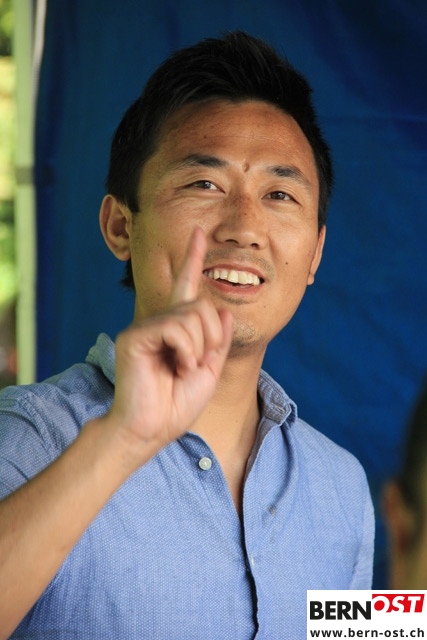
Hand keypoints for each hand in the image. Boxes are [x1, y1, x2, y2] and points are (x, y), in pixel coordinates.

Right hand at [106, 227, 232, 462]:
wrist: (151, 429)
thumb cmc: (176, 404)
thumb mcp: (208, 370)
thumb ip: (216, 340)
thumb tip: (221, 311)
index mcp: (175, 328)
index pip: (185, 286)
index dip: (193, 259)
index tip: (199, 233)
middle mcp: (158, 322)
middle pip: (201, 305)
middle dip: (212, 338)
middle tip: (198, 364)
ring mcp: (144, 326)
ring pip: (192, 316)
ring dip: (200, 349)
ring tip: (184, 368)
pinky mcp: (135, 335)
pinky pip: (176, 328)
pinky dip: (187, 351)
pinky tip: (176, 367)